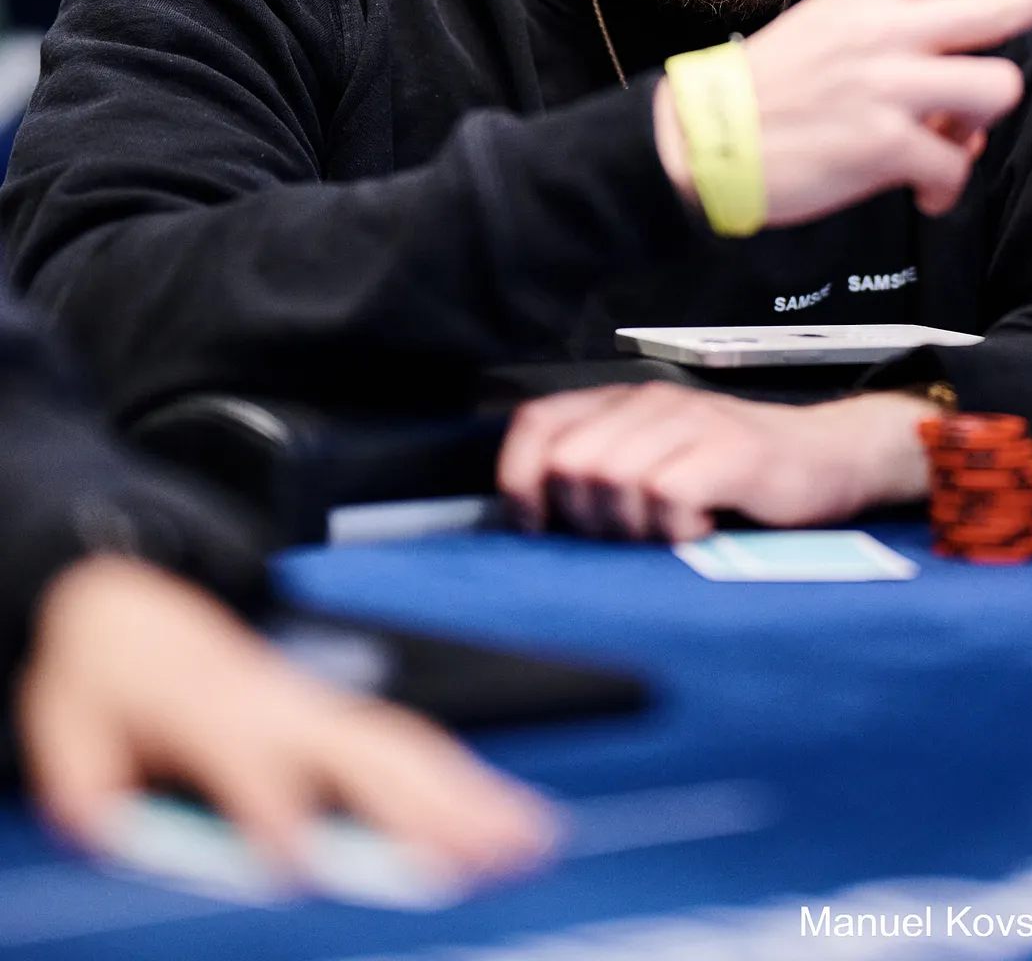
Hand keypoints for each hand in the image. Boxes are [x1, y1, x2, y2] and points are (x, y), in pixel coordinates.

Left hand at [17, 556, 558, 885]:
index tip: (298, 868)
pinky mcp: (330, 717)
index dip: (272, 814)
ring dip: (470, 796)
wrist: (132, 601)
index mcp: (215, 708)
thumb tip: (118, 826)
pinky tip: (506, 822)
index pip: (254, 766)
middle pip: (366, 755)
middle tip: (479, 856)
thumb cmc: (102, 676)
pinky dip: (464, 784)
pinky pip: (407, 747)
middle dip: (423, 805)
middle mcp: (283, 706)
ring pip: (406, 749)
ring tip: (528, 842)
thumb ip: (87, 781)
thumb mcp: (65, 725)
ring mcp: (317, 708)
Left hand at [497, 383, 935, 541]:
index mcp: (626, 403)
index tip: (539, 526)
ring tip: (670, 531)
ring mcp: (693, 421)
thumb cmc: (740, 476)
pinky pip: (667, 493)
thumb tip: (537, 526)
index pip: (537, 424)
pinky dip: (676, 527)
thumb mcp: (660, 469)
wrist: (832, 457)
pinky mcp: (730, 450)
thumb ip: (604, 480)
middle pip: (569, 463)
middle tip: (631, 536)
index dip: (521, 480)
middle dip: (587, 518)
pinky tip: (701, 528)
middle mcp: (653, 401)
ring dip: (633, 526)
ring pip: (612, 478)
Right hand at [654, 0, 1031, 224]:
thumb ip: (906, 37)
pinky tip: (915, 186)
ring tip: (938, 140)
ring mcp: (887, 84)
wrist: (700, 142)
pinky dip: (943, 184)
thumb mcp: (833, 30)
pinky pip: (954, 165)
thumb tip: (972, 78)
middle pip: (1002, 4)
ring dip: (977, 124)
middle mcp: (887, 29)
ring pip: (995, 90)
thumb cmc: (775, 88)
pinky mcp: (883, 144)